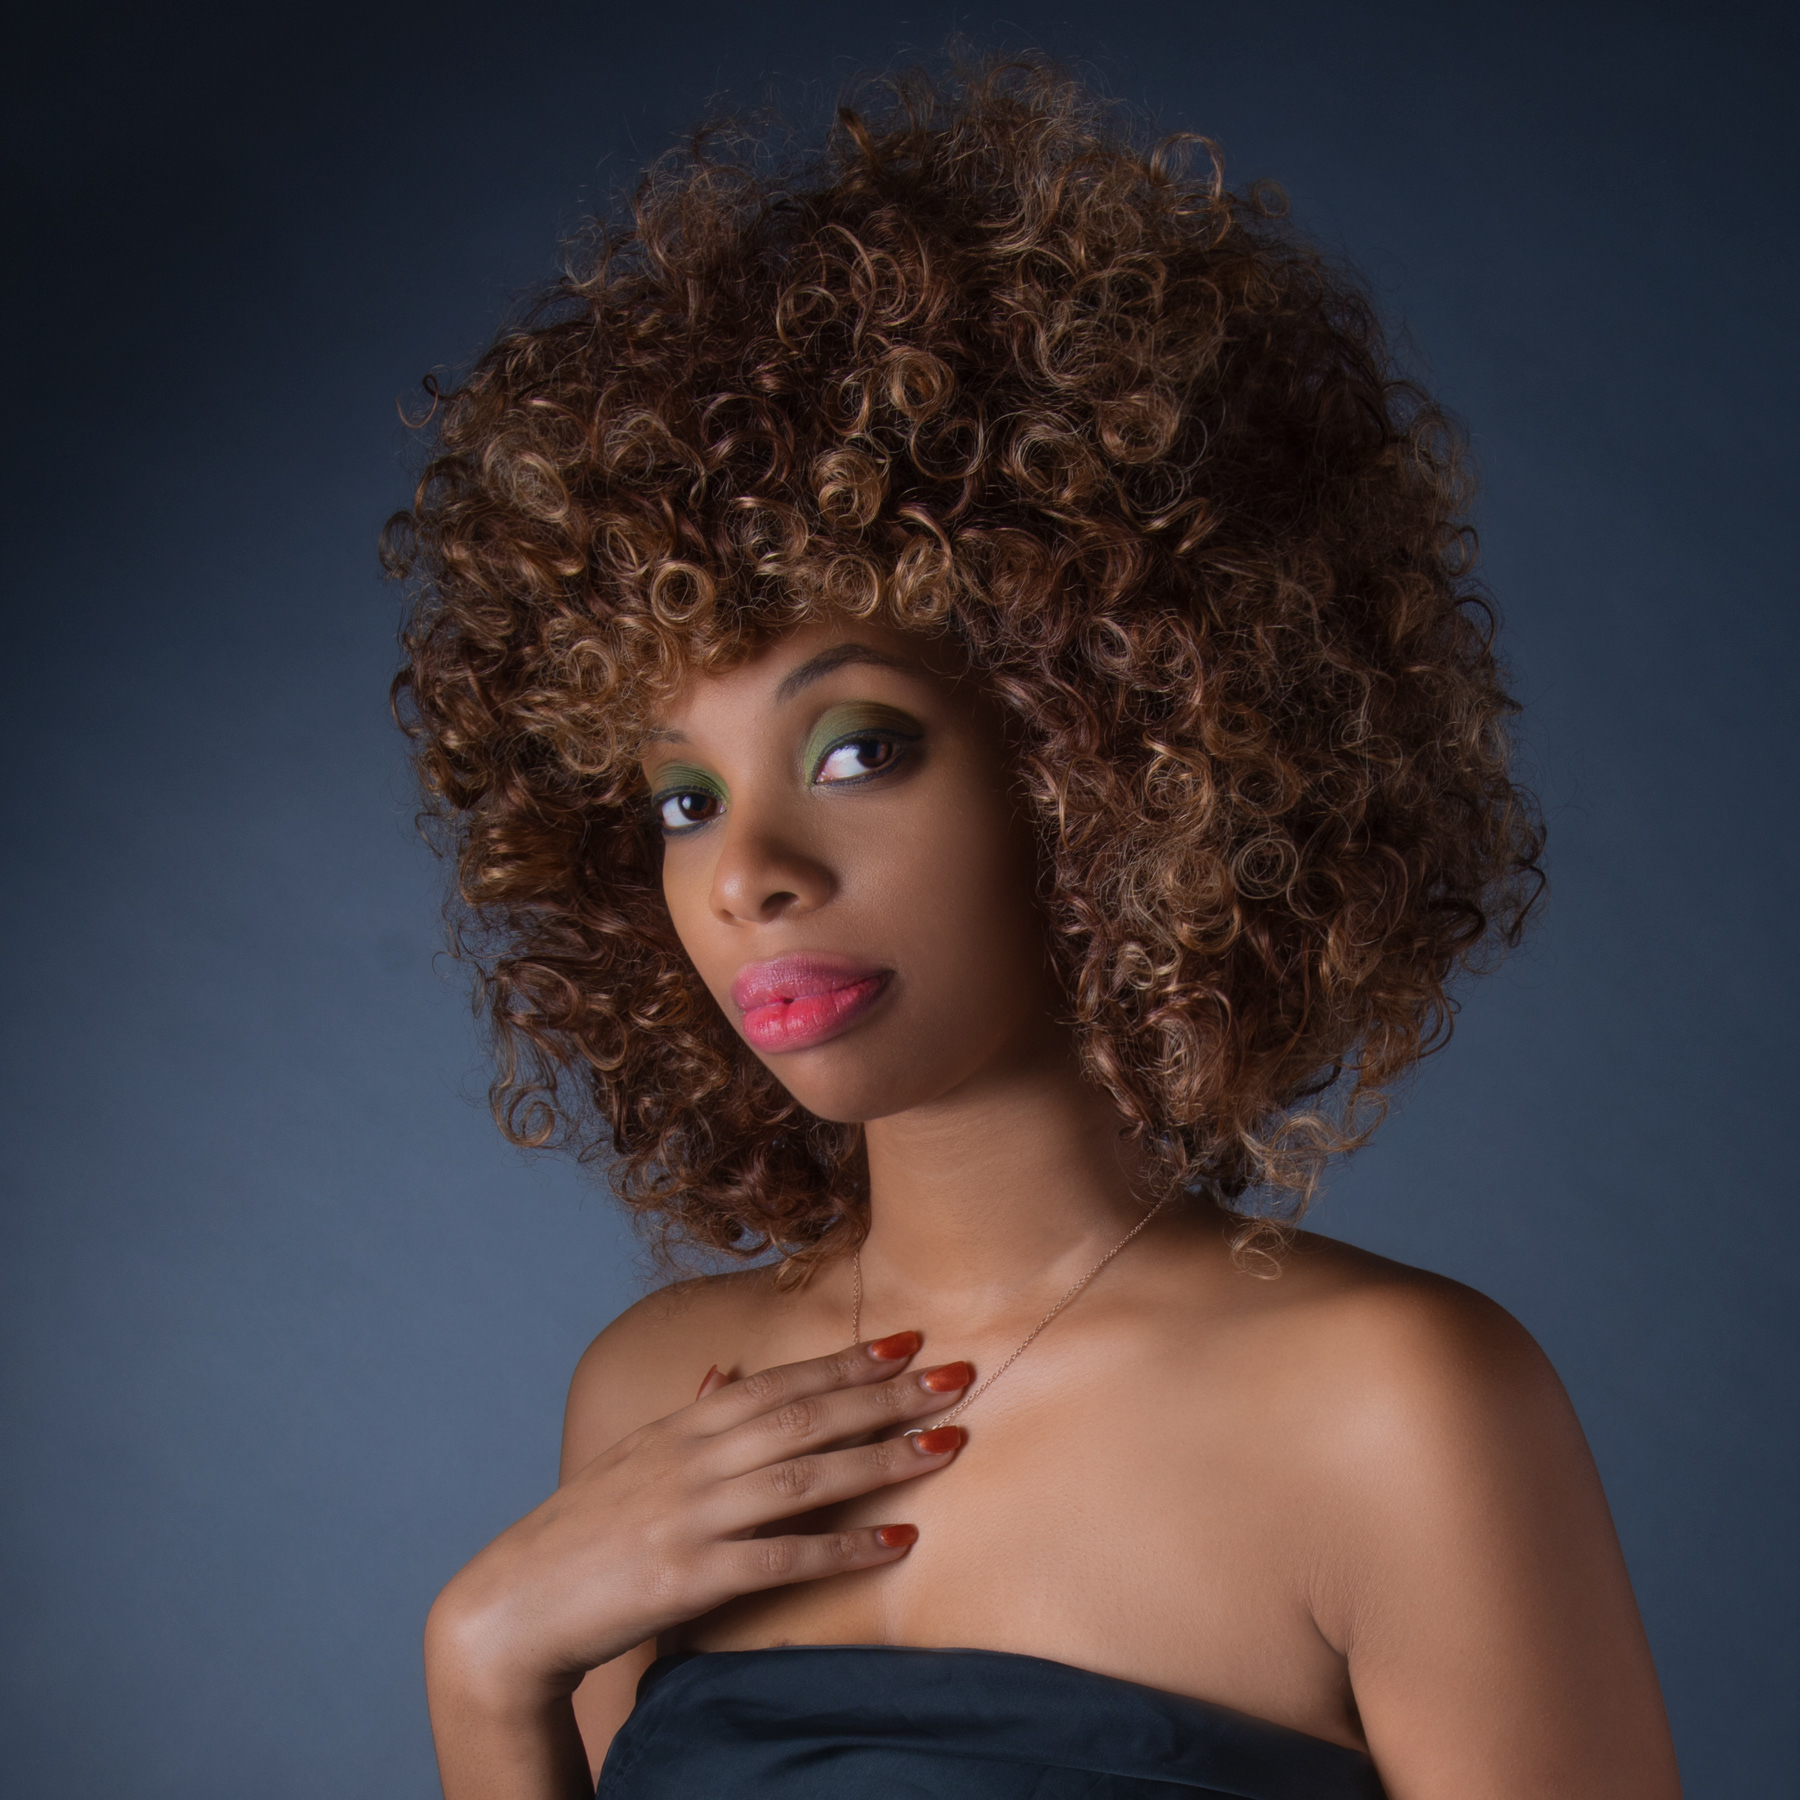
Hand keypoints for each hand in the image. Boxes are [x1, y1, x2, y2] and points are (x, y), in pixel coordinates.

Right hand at [425, 1332, 966, 1712]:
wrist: (512, 1606)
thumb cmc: (583, 1530)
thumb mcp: (634, 1457)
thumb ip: (690, 1414)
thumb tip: (729, 1368)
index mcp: (681, 1428)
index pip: (779, 1382)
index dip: (846, 1362)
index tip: (908, 1343)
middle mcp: (690, 1461)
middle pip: (805, 1418)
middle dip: (885, 1396)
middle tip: (957, 1378)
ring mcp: (689, 1517)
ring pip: (803, 1478)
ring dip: (881, 1460)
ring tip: (946, 1445)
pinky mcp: (687, 1579)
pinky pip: (780, 1559)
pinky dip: (842, 1550)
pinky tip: (896, 1541)